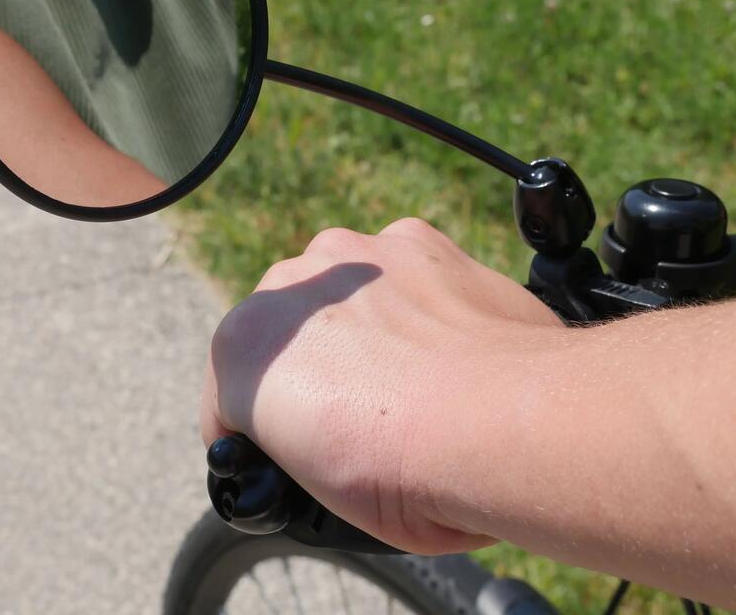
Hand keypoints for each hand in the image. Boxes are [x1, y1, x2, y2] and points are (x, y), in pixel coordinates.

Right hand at [201, 217, 564, 553]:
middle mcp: (288, 285)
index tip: (293, 455)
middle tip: (360, 421)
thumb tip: (320, 439)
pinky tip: (444, 343)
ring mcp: (353, 254)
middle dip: (313, 368)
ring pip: (341, 294)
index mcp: (243, 347)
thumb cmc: (409, 476)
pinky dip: (414, 297)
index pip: (231, 393)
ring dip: (363, 325)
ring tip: (412, 380)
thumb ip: (295, 440)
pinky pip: (398, 269)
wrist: (504, 424)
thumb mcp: (317, 497)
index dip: (260, 431)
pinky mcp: (415, 239)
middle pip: (286, 332)